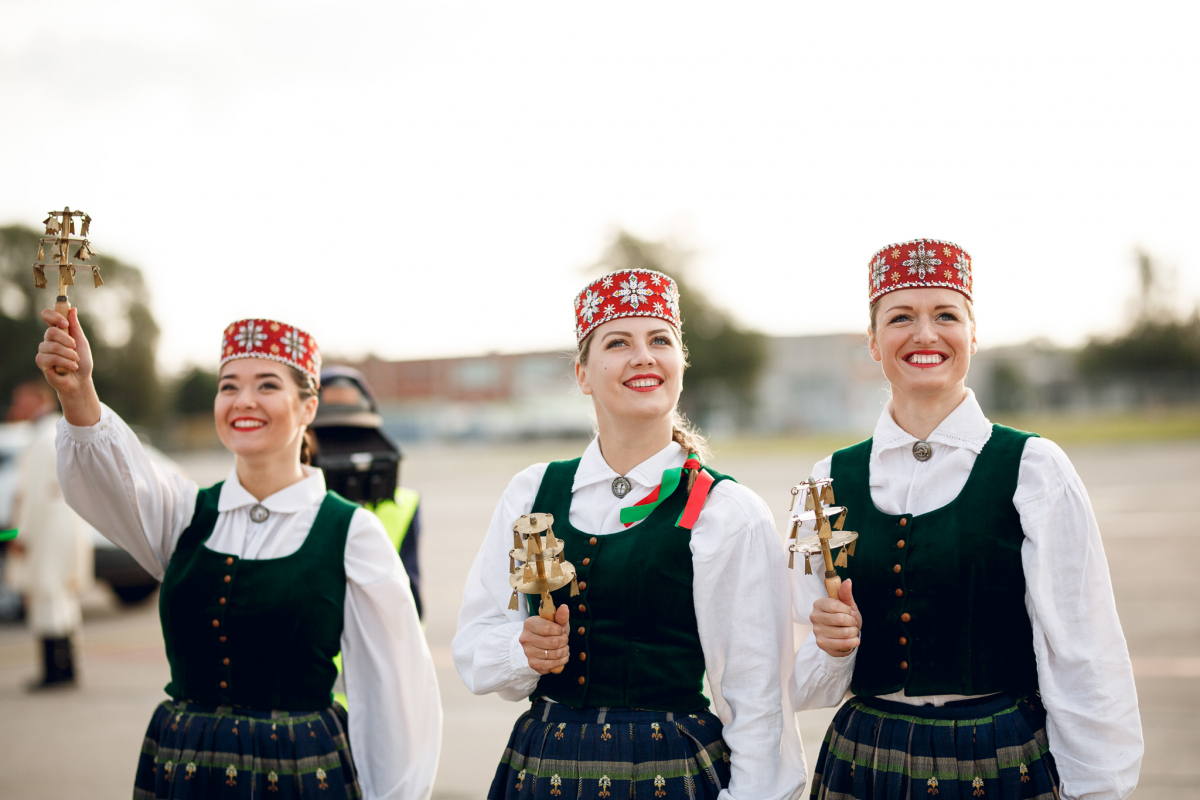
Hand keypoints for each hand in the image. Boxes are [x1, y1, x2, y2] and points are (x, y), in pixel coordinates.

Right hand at [35, 308, 100, 425]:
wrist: (80, 380)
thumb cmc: (81, 361)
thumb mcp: (81, 342)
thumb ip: (75, 326)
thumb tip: (72, 308)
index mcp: (58, 332)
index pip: (47, 315)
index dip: (53, 315)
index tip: (65, 323)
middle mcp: (48, 339)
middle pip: (50, 331)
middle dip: (67, 340)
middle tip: (75, 348)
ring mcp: (43, 350)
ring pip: (52, 346)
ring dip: (69, 354)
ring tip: (75, 361)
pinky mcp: (41, 361)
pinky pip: (50, 358)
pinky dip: (65, 362)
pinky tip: (71, 367)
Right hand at [520, 604, 569, 673]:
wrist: (541, 645)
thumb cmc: (550, 631)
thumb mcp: (556, 622)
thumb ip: (560, 616)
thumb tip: (564, 607)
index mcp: (529, 624)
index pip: (548, 628)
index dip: (559, 630)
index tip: (561, 630)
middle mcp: (525, 638)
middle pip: (553, 642)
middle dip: (564, 641)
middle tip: (564, 639)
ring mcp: (528, 652)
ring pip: (555, 654)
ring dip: (565, 651)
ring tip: (564, 647)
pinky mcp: (533, 664)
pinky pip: (553, 665)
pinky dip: (562, 660)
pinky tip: (563, 656)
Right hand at [810, 578, 861, 656]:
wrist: (841, 635)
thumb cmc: (844, 616)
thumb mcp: (847, 604)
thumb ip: (846, 593)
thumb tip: (848, 581)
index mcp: (818, 604)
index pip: (836, 605)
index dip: (848, 610)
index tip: (850, 612)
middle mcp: (814, 617)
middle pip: (840, 619)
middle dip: (852, 622)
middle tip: (852, 622)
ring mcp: (817, 632)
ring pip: (844, 633)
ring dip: (854, 632)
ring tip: (852, 631)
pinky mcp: (821, 644)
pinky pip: (843, 644)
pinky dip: (853, 642)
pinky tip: (853, 639)